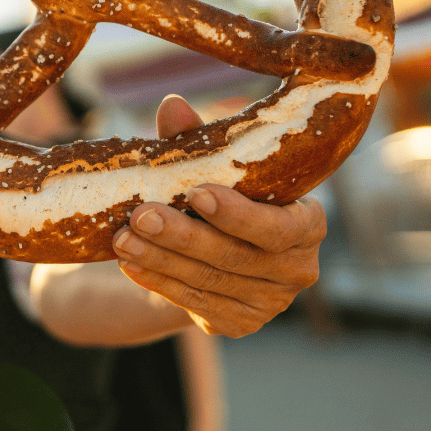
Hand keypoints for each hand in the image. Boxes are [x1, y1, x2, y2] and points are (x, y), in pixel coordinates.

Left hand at [112, 95, 325, 336]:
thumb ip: (197, 142)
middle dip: (183, 235)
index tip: (197, 193)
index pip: (279, 227)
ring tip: (122, 239)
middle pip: (235, 256)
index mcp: (308, 223)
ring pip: (209, 280)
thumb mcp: (211, 170)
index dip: (238, 214)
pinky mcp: (238, 324)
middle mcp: (298, 269)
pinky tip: (130, 264)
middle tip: (140, 215)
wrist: (210, 255)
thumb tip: (172, 106)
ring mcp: (270, 303)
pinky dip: (158, 281)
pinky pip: (194, 303)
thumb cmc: (218, 200)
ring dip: (160, 259)